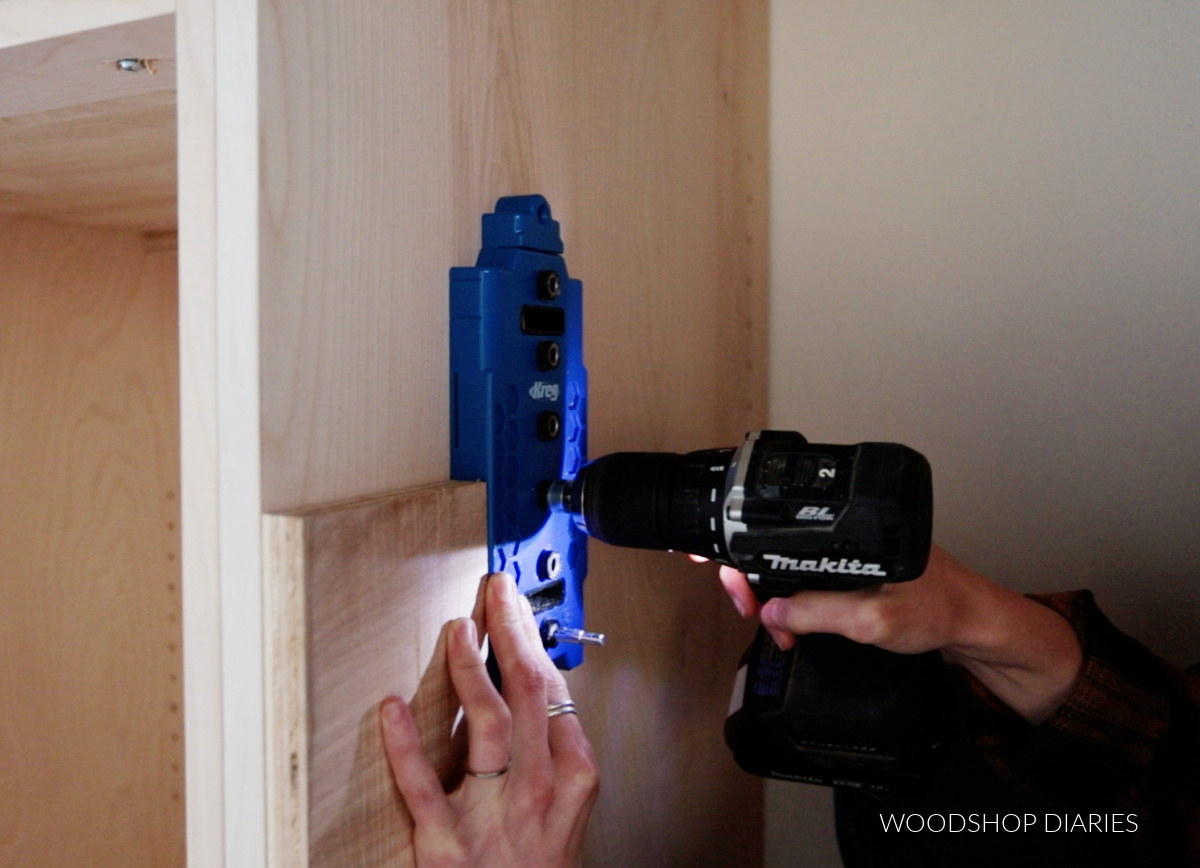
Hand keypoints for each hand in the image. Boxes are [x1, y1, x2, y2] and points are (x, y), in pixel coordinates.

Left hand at [380, 573, 598, 866]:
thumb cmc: (540, 863)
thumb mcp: (567, 803)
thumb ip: (553, 747)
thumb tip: (530, 682)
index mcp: (572, 776)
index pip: (551, 688)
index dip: (531, 636)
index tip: (515, 604)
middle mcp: (539, 791)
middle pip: (526, 692)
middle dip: (509, 631)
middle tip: (493, 592)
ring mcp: (495, 817)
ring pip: (487, 726)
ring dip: (470, 670)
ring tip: (457, 630)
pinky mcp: (448, 847)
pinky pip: (424, 788)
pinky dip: (404, 745)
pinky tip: (392, 708)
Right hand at [709, 545, 1083, 724]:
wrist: (976, 625)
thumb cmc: (940, 609)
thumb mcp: (872, 619)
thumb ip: (817, 613)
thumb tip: (770, 612)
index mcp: (847, 529)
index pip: (776, 534)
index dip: (741, 555)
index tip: (724, 575)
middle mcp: (843, 532)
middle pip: (773, 549)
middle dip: (752, 582)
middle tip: (751, 612)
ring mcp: (846, 550)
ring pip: (787, 568)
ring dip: (772, 599)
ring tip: (778, 628)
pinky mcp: (851, 568)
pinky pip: (806, 579)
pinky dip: (792, 602)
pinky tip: (793, 624)